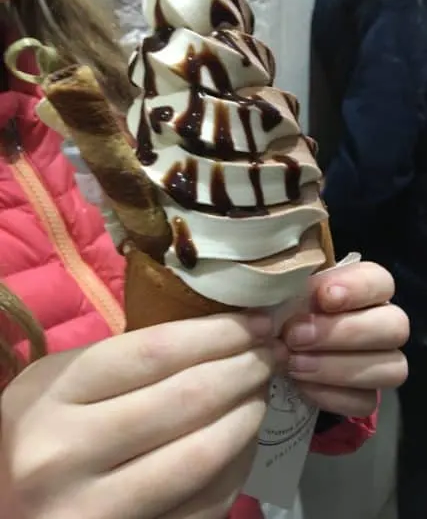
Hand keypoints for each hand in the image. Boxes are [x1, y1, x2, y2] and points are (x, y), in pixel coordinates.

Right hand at [2, 314, 283, 518]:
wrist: (6, 508)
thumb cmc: (38, 431)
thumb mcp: (60, 381)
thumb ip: (122, 359)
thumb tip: (212, 337)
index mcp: (53, 399)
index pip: (154, 353)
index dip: (217, 333)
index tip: (254, 322)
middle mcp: (67, 456)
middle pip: (185, 400)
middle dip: (244, 368)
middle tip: (270, 351)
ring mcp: (96, 512)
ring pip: (202, 455)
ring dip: (249, 414)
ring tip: (263, 389)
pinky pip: (205, 504)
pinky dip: (237, 464)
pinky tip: (244, 437)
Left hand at [282, 262, 408, 416]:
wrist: (269, 352)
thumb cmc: (277, 312)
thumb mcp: (278, 293)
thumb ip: (287, 286)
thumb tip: (276, 286)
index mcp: (362, 289)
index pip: (381, 280)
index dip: (358, 288)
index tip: (323, 296)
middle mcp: (381, 323)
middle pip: (395, 326)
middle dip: (342, 332)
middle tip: (295, 336)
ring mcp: (380, 363)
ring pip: (391, 368)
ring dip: (338, 367)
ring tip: (294, 364)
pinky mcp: (366, 396)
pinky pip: (366, 402)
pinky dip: (332, 396)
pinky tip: (301, 386)